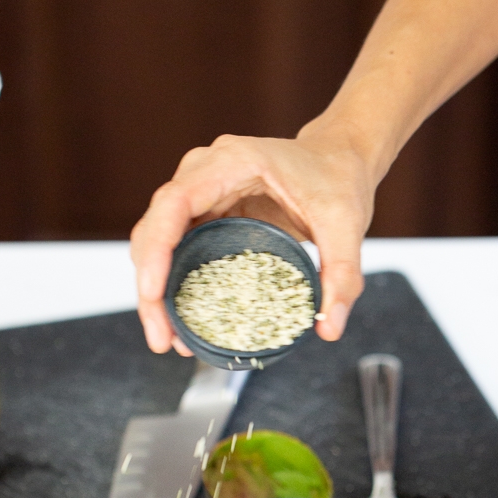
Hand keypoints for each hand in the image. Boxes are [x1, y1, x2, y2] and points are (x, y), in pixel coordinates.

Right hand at [130, 123, 373, 354]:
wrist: (337, 158)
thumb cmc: (337, 178)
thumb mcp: (346, 225)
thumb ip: (342, 276)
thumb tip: (329, 328)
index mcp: (233, 162)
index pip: (175, 202)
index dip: (157, 248)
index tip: (153, 290)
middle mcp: (204, 173)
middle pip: (155, 229)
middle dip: (151, 287)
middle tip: (163, 338)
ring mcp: (199, 193)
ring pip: (155, 242)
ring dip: (155, 292)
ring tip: (169, 338)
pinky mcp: (203, 214)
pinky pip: (173, 249)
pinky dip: (171, 285)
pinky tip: (182, 320)